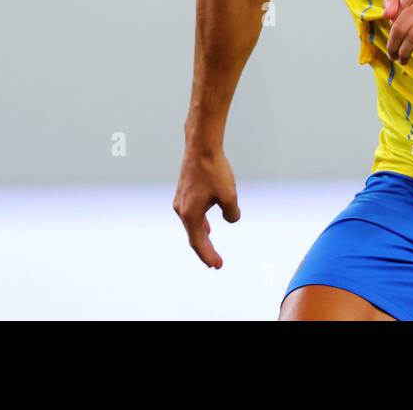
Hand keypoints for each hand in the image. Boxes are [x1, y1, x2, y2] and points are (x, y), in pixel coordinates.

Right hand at [173, 149, 239, 268]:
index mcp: (190, 214)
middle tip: (216, 263)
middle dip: (205, 250)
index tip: (218, 266)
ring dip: (201, 237)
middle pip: (193, 236)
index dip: (208, 256)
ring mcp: (180, 200)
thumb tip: (230, 218)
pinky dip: (199, 223)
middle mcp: (181, 210)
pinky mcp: (184, 191)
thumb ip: (232, 214)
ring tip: (209, 247)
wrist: (201, 147)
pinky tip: (206, 225)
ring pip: (192, 224)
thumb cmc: (215, 171)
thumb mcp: (229, 196)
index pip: (199, 243)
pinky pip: (191, 214)